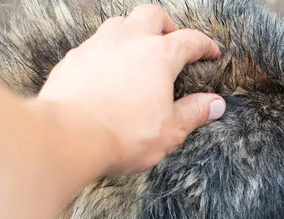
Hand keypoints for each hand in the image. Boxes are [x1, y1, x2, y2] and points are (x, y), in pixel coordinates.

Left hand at [37, 4, 225, 175]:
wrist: (69, 137)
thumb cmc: (123, 134)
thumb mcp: (170, 130)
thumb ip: (194, 112)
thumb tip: (215, 104)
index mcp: (159, 56)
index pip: (190, 40)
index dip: (204, 46)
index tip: (211, 53)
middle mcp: (129, 41)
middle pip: (152, 16)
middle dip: (168, 26)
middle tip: (174, 43)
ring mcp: (98, 46)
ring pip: (120, 23)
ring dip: (135, 32)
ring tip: (140, 52)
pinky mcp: (74, 59)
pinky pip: (95, 44)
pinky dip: (108, 51)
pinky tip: (110, 71)